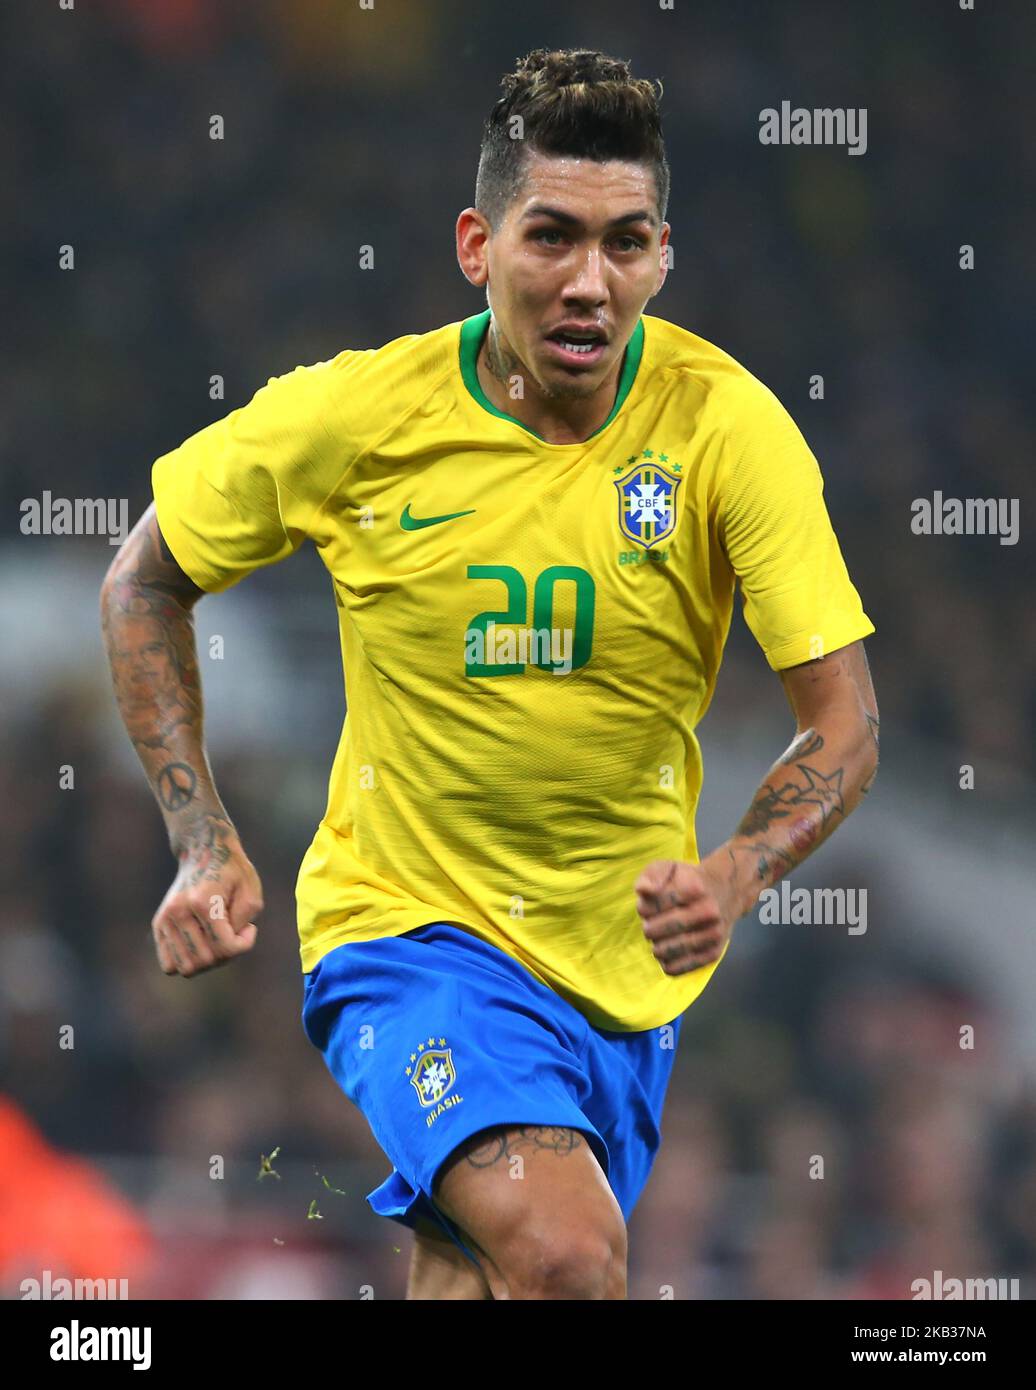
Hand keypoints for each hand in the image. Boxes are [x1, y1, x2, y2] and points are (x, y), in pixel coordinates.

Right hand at [151, 825, 262, 977]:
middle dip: (227, 954)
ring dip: (208, 961)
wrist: (204, 851)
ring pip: (186, 968)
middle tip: (235, 932)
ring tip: (218, 939)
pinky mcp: (158, 925)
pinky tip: (202, 943)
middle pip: (205, 961)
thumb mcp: (251, 891)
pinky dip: (189, 961)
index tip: (250, 928)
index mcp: (203, 901)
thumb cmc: (233, 871)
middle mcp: (178, 911)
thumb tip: (226, 947)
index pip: (224, 947)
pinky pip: (169, 965)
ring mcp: (164, 919)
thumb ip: (244, 923)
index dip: (244, 945)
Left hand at [635, 856, 736, 975]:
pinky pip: (677, 968)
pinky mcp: (713, 954)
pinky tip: (668, 950)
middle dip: (647, 928)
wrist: (727, 892)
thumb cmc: (689, 880)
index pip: (650, 907)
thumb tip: (643, 891)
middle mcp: (707, 912)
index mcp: (693, 888)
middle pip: (655, 930)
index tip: (649, 906)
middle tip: (652, 923)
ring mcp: (712, 935)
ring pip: (664, 951)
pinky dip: (665, 962)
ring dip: (655, 945)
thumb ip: (651, 876)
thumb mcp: (668, 867)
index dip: (643, 908)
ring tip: (660, 937)